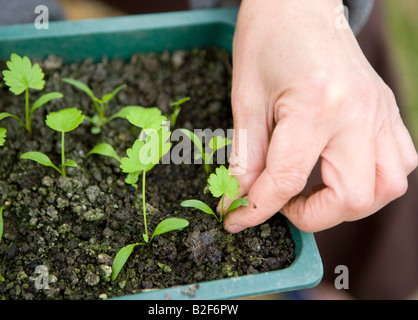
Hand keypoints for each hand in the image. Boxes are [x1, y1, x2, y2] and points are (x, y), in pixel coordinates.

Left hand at [223, 0, 417, 232]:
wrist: (299, 2)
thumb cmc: (267, 39)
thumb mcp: (246, 98)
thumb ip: (247, 156)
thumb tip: (241, 199)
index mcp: (316, 106)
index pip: (285, 180)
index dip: (256, 210)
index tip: (236, 220)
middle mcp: (358, 113)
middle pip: (351, 198)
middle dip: (310, 216)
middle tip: (281, 204)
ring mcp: (380, 112)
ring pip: (386, 187)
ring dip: (347, 204)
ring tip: (312, 192)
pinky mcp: (387, 110)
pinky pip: (399, 163)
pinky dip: (372, 181)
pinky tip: (341, 171)